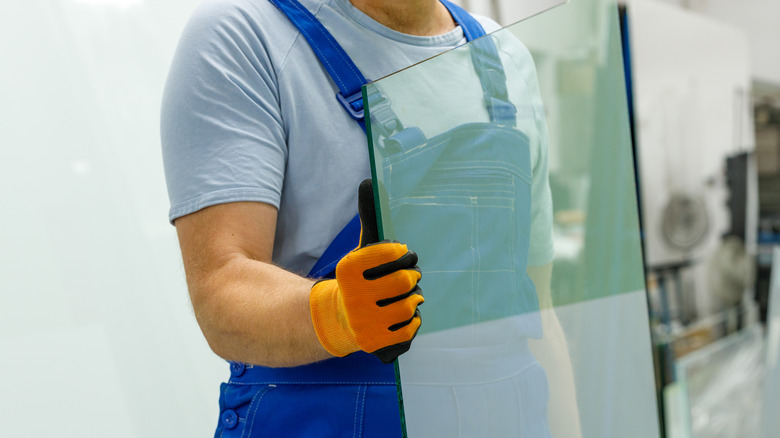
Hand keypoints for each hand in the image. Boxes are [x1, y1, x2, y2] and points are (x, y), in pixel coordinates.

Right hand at [309, 180, 422, 363]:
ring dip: (412, 301)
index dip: (403, 255)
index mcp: (349, 269)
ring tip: (399, 299)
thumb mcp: (361, 248)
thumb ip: (368, 216)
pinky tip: (397, 317)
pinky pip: (412, 328)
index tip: (400, 257)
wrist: (338, 320)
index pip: (397, 253)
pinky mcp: (375, 343)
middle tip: (405, 279)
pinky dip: (411, 322)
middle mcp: (353, 297)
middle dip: (410, 278)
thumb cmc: (359, 279)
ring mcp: (364, 323)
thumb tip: (368, 180)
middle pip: (407, 281)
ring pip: (412, 306)